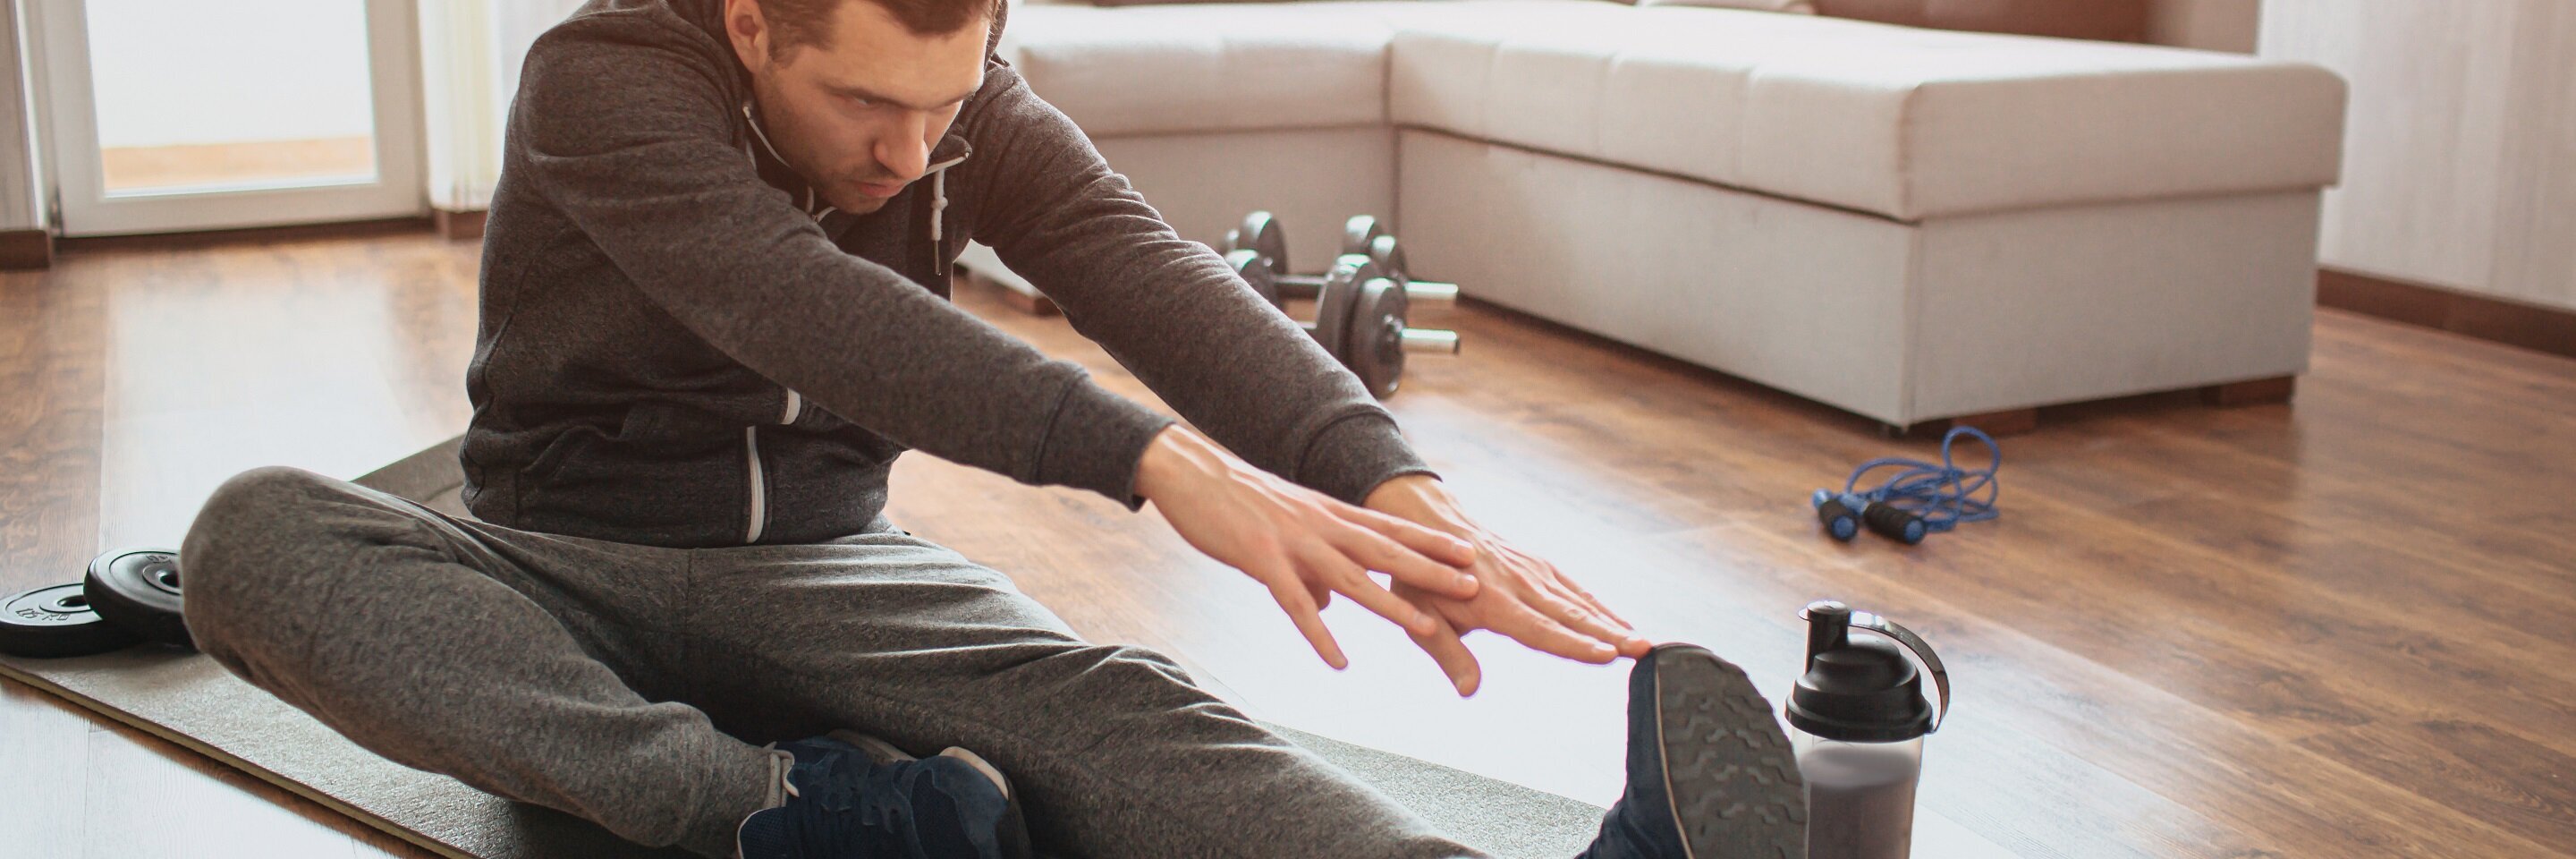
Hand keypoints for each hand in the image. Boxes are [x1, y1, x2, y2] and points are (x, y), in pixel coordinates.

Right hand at [1133, 426, 1482, 668]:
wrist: (1191, 473)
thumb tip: (1325, 607)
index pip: (1390, 527)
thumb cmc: (1237, 503)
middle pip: (1386, 551)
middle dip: (1431, 570)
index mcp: (1329, 515)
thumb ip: (1311, 569)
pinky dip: (1320, 634)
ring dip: (1392, 604)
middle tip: (1473, 587)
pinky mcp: (1262, 560)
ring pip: (1353, 577)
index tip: (1470, 553)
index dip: (1431, 541)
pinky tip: (1339, 662)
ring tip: (1429, 629)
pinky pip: (1296, 603)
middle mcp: (1321, 525)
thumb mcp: (1284, 531)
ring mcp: (1294, 542)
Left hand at [1366, 475, 1650, 695]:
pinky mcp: (1538, 564)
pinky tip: (1619, 620)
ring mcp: (1533, 572)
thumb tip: (1469, 690)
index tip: (1607, 654)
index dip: (1575, 645)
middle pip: (1572, 617)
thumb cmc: (1422, 576)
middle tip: (1644, 651)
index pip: (1541, 630)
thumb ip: (1449, 655)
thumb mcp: (1421, 618)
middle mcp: (1520, 585)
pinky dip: (1599, 604)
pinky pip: (1573, 587)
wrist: (1428, 522)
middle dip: (1610, 635)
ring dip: (1612, 623)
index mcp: (1493, 603)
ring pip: (1579, 603)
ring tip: (1643, 643)